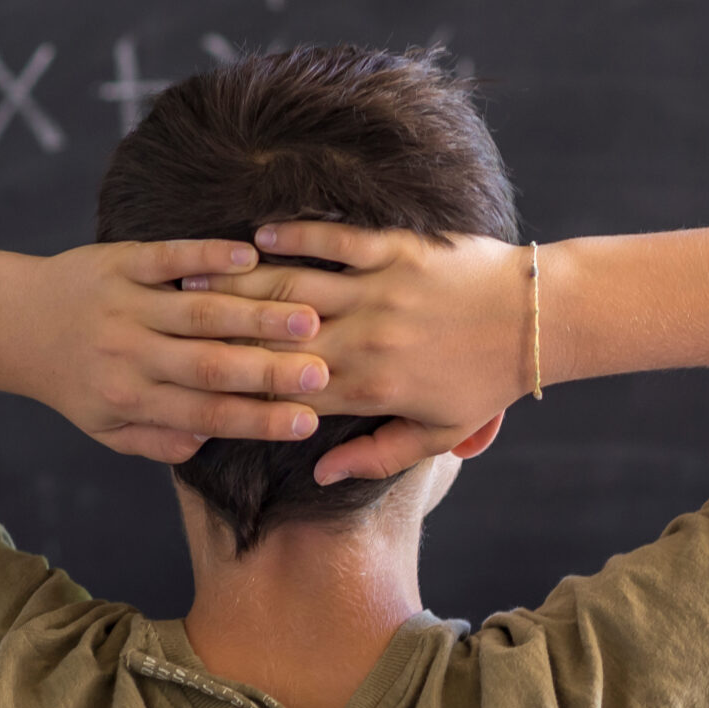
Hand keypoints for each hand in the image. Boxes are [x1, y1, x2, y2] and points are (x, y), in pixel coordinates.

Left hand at [23, 239, 331, 463]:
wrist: (12, 322)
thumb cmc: (72, 380)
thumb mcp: (106, 427)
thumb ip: (157, 442)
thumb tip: (207, 444)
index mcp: (131, 399)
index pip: (205, 415)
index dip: (258, 420)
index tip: (307, 422)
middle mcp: (129, 354)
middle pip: (209, 365)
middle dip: (269, 370)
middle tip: (322, 372)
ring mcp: (126, 305)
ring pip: (199, 312)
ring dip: (256, 314)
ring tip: (308, 318)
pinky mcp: (120, 263)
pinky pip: (168, 258)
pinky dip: (207, 256)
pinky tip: (250, 256)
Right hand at [185, 220, 529, 481]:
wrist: (537, 321)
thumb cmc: (486, 384)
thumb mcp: (437, 434)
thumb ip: (377, 456)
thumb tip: (319, 472)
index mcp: (372, 388)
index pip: (287, 389)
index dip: (238, 385)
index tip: (194, 379)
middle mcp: (368, 338)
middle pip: (275, 335)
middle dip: (220, 329)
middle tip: (170, 322)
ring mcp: (382, 290)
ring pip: (295, 285)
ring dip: (241, 281)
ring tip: (196, 278)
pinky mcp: (398, 250)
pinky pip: (336, 240)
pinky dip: (295, 235)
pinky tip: (259, 236)